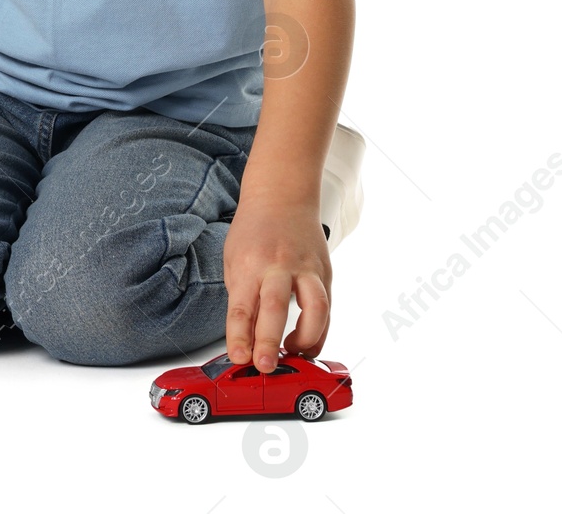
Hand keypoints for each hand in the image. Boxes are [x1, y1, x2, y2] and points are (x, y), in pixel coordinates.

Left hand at [222, 195, 330, 371]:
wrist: (283, 197)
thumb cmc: (254, 231)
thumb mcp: (234, 260)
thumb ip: (242, 298)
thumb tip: (246, 340)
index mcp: (250, 263)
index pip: (242, 306)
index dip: (239, 336)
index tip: (239, 358)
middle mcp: (279, 265)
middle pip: (276, 307)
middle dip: (270, 341)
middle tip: (265, 365)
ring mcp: (306, 268)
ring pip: (316, 308)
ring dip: (306, 339)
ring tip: (293, 354)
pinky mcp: (325, 273)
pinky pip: (327, 308)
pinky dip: (319, 331)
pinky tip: (307, 344)